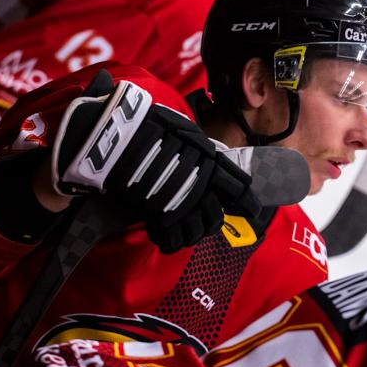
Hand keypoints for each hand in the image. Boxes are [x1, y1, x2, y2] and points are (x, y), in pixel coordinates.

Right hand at [53, 71, 260, 252]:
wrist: (114, 136)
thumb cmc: (147, 128)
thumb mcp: (182, 131)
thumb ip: (199, 150)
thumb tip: (214, 159)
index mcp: (209, 159)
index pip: (239, 186)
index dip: (248, 202)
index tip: (252, 211)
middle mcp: (200, 183)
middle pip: (215, 218)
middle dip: (210, 223)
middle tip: (201, 221)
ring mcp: (180, 201)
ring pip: (195, 232)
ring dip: (189, 233)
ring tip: (178, 228)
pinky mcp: (158, 214)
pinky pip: (171, 238)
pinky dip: (167, 239)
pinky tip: (160, 231)